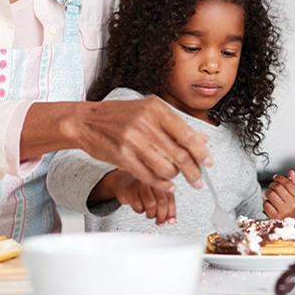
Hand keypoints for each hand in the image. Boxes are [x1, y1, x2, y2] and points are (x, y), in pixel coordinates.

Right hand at [39, 96, 212, 191]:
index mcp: (156, 109)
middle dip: (193, 172)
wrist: (86, 121)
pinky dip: (162, 184)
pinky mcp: (122, 157)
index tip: (209, 162)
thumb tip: (203, 139)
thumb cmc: (118, 115)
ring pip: (166, 168)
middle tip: (198, 180)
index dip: (201, 152)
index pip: (187, 135)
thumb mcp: (148, 111)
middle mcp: (145, 124)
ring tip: (177, 179)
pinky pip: (149, 176)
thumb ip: (175, 125)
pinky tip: (167, 185)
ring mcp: (133, 141)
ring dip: (176, 178)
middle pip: (180, 155)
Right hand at [97, 170, 176, 225]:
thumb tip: (171, 220)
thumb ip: (165, 204)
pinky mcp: (129, 190)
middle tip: (160, 222)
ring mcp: (140, 183)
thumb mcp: (156, 193)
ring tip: (149, 215)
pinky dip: (140, 211)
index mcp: (161, 179)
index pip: (170, 197)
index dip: (171, 211)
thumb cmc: (142, 189)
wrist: (122, 181)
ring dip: (151, 214)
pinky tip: (139, 208)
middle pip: (161, 201)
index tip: (170, 221)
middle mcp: (151, 179)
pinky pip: (138, 206)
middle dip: (162, 216)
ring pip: (151, 204)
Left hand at [263, 170, 294, 221]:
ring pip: (271, 194)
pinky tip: (269, 204)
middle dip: (272, 185)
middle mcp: (292, 205)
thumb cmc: (294, 212)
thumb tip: (291, 172)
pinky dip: (265, 203)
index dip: (280, 178)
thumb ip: (294, 185)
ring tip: (269, 194)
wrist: (291, 229)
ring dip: (268, 192)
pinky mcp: (274, 216)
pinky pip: (266, 204)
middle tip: (271, 186)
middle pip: (278, 187)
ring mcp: (283, 211)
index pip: (288, 183)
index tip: (276, 177)